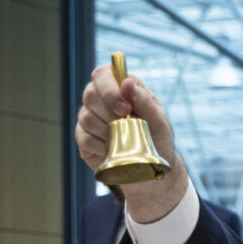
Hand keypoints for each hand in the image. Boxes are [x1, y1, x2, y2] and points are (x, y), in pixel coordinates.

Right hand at [75, 64, 186, 222]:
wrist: (150, 169)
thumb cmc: (157, 138)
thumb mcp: (159, 120)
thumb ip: (144, 100)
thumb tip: (126, 82)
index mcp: (120, 87)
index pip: (102, 74)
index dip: (109, 89)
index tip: (125, 108)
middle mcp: (101, 99)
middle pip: (90, 94)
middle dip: (109, 113)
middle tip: (127, 127)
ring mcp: (89, 117)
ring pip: (86, 117)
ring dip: (107, 131)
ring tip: (124, 140)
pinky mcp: (84, 138)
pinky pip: (84, 138)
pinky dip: (101, 146)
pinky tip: (113, 150)